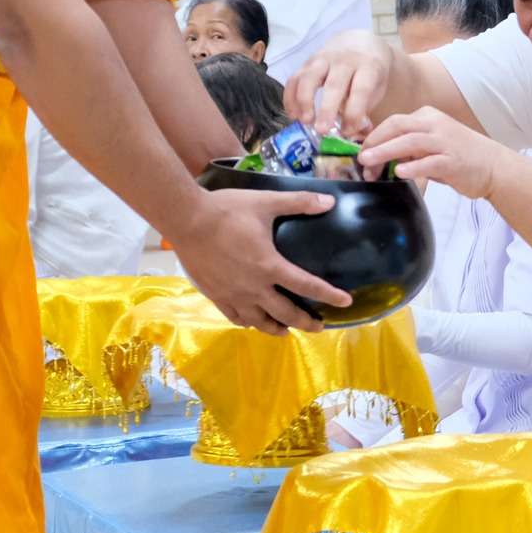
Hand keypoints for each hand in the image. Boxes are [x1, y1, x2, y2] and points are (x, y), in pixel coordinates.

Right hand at [167, 186, 351, 334]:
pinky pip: (235, 317)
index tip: (345, 302)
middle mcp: (254, 287)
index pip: (307, 286)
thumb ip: (299, 202)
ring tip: (287, 331)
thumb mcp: (266, 202)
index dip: (329, 295)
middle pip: (285, 313)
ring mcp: (233, 295)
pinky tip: (252, 322)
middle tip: (318, 327)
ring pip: (259, 322)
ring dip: (276, 328)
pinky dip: (248, 323)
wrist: (186, 219)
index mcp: (270, 266)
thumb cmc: (227, 210)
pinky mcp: (215, 295)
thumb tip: (330, 201)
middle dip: (305, 322)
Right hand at [285, 30, 396, 138]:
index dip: (353, 113)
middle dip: (327, 109)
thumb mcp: (376, 88)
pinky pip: (294, 78)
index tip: (347, 132)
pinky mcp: (307, 62)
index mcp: (368, 67)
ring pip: (309, 77)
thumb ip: (366, 111)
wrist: (358, 43)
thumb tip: (359, 133)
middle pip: (334, 84)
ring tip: (304, 122)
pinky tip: (293, 115)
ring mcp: (324, 59)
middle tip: (321, 131)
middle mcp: (345, 60)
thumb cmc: (367, 73)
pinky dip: (290, 97)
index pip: (360, 90)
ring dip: (304, 101)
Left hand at [359, 108, 512, 199]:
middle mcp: (436, 125)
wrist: (494, 166)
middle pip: (398, 126)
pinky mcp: (454, 160)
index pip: (394, 122)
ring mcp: (446, 142)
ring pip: (410, 141)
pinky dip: (413, 166)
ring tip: (369, 164)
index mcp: (428, 117)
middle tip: (360, 158)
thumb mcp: (432, 146)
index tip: (361, 152)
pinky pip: (430, 162)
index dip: (374, 136)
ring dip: (386, 152)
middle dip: (375, 141)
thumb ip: (409, 149)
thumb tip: (380, 158)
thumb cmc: (461, 157)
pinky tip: (400, 173)